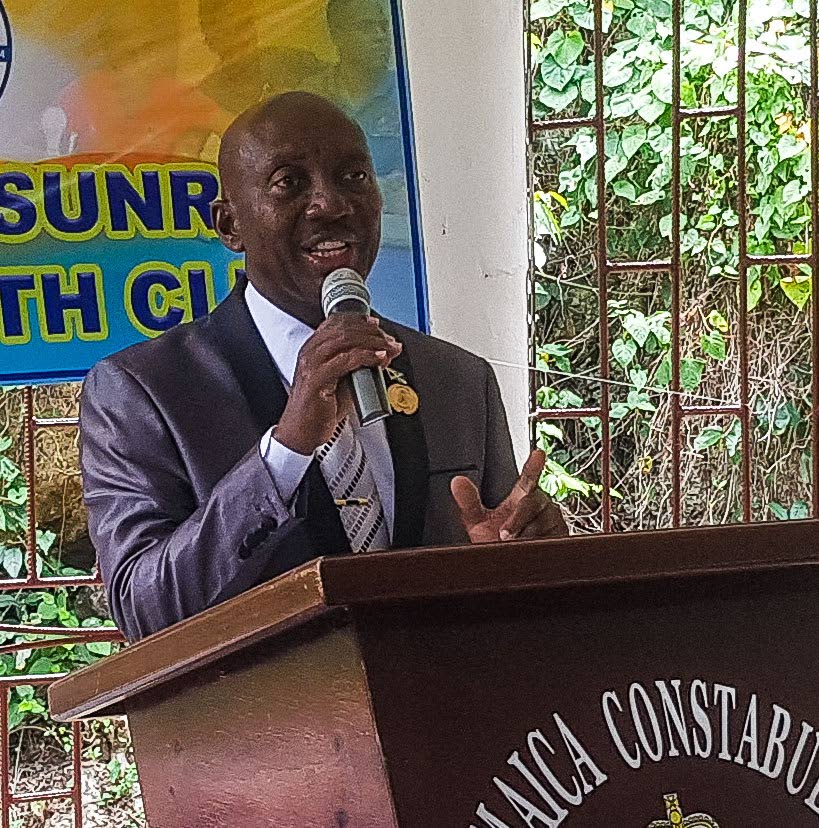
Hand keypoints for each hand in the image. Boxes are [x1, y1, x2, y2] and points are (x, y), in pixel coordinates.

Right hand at [276, 315, 401, 454]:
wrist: (300, 433)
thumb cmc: (318, 411)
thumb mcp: (341, 382)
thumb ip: (357, 367)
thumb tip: (381, 356)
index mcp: (312, 350)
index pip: (335, 323)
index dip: (358, 320)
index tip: (376, 324)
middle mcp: (310, 353)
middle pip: (343, 328)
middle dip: (372, 332)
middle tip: (390, 340)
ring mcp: (312, 365)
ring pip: (346, 340)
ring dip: (373, 341)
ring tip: (390, 347)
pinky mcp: (317, 379)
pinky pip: (346, 360)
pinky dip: (367, 356)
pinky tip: (379, 358)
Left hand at [450, 449, 567, 543]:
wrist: (511, 570)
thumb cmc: (497, 543)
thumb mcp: (478, 523)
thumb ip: (469, 501)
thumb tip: (457, 482)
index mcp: (521, 496)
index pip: (528, 478)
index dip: (533, 466)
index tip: (538, 454)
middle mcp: (539, 505)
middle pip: (530, 504)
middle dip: (517, 520)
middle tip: (504, 535)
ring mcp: (552, 521)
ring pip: (540, 524)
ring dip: (525, 537)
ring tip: (513, 547)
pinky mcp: (561, 536)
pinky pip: (551, 538)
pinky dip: (537, 546)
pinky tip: (529, 552)